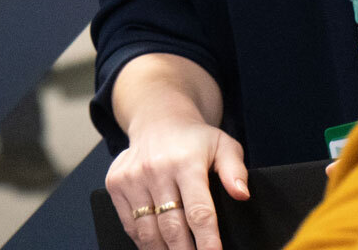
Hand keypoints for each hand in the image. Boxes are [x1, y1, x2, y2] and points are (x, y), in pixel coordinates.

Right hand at [104, 117, 247, 249]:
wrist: (157, 120)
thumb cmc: (194, 140)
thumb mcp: (223, 146)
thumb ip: (235, 171)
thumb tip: (242, 194)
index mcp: (186, 162)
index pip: (198, 212)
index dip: (207, 241)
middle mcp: (155, 169)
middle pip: (172, 227)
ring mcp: (132, 177)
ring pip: (148, 231)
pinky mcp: (115, 183)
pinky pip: (130, 225)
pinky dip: (144, 242)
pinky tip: (158, 246)